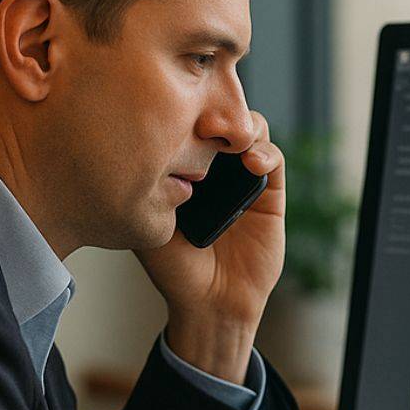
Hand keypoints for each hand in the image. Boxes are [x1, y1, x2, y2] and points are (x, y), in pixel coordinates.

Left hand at [134, 110, 284, 383]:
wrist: (209, 301)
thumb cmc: (174, 267)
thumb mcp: (147, 219)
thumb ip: (147, 184)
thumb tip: (135, 141)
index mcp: (184, 168)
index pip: (189, 122)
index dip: (185, 109)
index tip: (173, 108)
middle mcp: (215, 168)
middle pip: (221, 118)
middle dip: (214, 109)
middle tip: (201, 117)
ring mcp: (243, 178)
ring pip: (250, 129)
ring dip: (242, 125)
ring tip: (225, 136)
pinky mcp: (270, 194)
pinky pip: (273, 159)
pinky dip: (264, 152)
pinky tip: (251, 163)